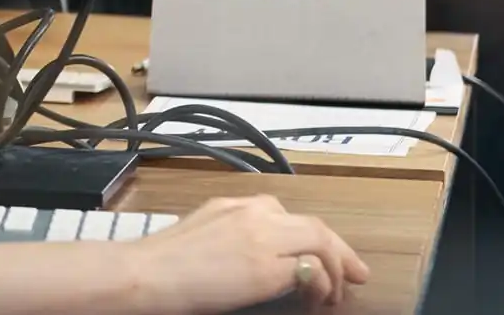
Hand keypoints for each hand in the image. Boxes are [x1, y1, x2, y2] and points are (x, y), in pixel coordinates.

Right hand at [131, 195, 369, 312]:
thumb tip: (262, 255)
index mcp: (236, 204)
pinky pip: (311, 269)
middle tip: (357, 274)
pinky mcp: (264, 268)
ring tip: (338, 294)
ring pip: (320, 241)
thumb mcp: (203, 232)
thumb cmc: (164, 262)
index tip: (328, 256)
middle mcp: (253, 213)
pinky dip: (322, 284)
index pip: (289, 216)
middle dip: (341, 251)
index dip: (317, 237)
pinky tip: (318, 299)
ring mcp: (261, 237)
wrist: (146, 273)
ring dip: (336, 269)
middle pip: (314, 226)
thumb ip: (234, 232)